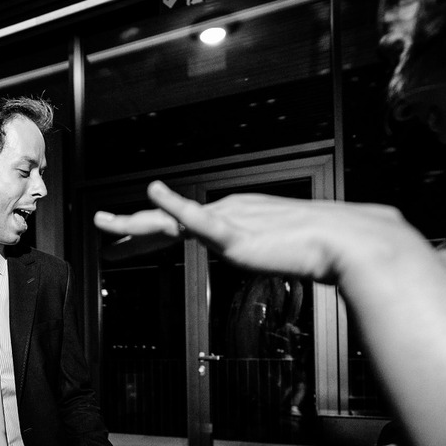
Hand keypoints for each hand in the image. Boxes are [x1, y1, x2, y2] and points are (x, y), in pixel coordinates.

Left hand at [94, 181, 404, 285]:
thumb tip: (264, 253)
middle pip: (166, 222)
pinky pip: (198, 217)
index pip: (182, 225)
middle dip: (129, 227)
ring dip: (132, 221)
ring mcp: (229, 220)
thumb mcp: (280, 252)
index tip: (123, 240)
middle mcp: (226, 213)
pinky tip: (153, 193)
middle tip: (99, 227)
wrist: (346, 243)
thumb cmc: (320, 249)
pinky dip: (174, 204)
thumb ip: (263, 250)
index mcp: (234, 218)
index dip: (148, 231)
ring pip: (168, 220)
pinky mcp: (236, 231)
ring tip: (101, 221)